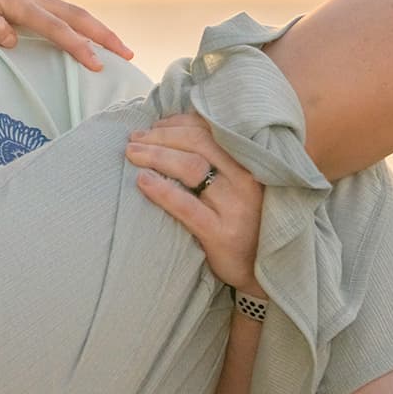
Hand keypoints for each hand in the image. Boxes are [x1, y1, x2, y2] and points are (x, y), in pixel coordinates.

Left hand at [0, 0, 132, 70]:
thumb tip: (14, 41)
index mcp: (16, 0)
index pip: (55, 27)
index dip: (78, 46)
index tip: (98, 64)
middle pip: (74, 15)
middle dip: (102, 34)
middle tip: (127, 53)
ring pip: (68, 11)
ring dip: (93, 28)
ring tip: (113, 46)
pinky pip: (54, 10)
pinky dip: (73, 22)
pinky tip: (77, 34)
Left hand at [127, 113, 265, 292]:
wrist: (261, 270)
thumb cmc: (240, 220)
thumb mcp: (236, 185)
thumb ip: (215, 159)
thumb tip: (171, 129)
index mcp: (248, 162)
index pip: (209, 130)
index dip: (177, 123)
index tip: (154, 125)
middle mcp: (245, 179)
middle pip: (195, 143)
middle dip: (160, 137)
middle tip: (134, 140)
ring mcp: (234, 206)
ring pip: (190, 167)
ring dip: (155, 155)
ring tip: (132, 154)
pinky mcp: (221, 233)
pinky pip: (186, 206)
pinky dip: (161, 190)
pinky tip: (142, 181)